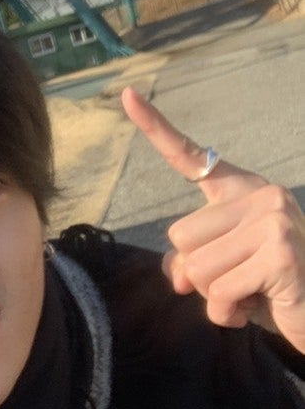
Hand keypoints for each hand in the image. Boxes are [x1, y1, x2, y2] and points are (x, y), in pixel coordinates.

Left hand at [121, 86, 304, 353]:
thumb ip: (191, 262)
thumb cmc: (268, 288)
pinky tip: (261, 305)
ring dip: (216, 296)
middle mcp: (261, 196)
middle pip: (180, 236)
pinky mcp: (279, 254)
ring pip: (196, 268)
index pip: (191, 156)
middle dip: (201, 272)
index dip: (155, 128)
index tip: (127, 95)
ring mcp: (273, 221)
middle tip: (241, 279)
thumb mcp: (222, 269)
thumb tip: (180, 276)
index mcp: (243, 190)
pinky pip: (220, 292)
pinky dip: (230, 313)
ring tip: (252, 293)